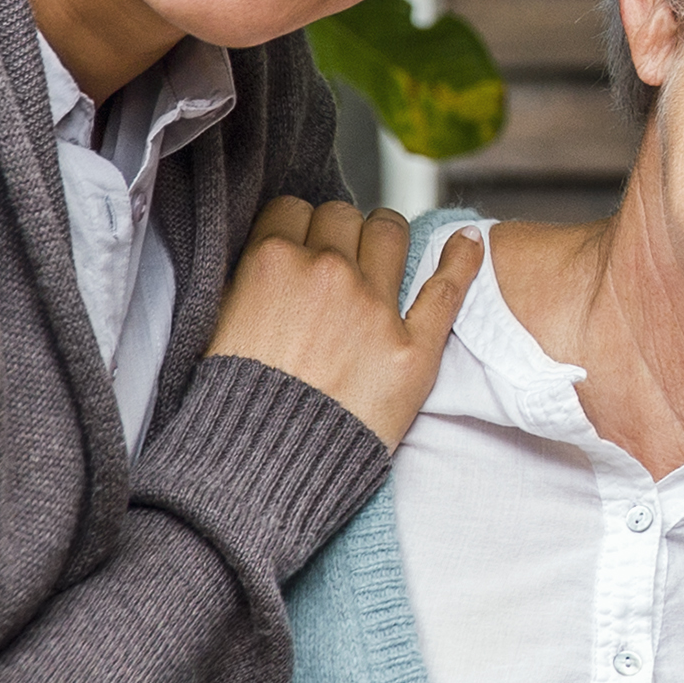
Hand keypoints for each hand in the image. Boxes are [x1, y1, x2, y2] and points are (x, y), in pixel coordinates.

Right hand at [209, 200, 480, 448]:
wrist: (262, 472)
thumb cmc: (236, 410)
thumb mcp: (216, 329)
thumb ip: (245, 283)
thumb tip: (269, 257)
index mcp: (272, 264)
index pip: (294, 210)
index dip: (297, 229)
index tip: (301, 246)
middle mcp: (326, 274)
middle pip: (342, 216)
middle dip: (338, 234)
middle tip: (337, 260)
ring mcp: (374, 308)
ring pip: (390, 232)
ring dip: (386, 237)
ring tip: (386, 253)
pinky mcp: (414, 348)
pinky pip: (448, 287)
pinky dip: (463, 258)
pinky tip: (466, 242)